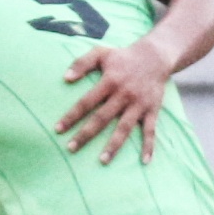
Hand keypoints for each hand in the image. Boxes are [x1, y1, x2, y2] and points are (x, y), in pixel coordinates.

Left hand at [58, 37, 171, 163]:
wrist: (155, 56)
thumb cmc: (123, 57)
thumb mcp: (101, 53)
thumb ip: (81, 63)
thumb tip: (65, 78)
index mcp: (109, 81)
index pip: (86, 102)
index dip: (72, 116)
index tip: (58, 129)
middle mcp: (123, 95)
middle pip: (102, 118)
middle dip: (86, 134)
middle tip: (71, 149)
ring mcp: (139, 104)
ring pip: (125, 128)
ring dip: (114, 145)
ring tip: (103, 161)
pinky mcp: (152, 110)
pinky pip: (151, 130)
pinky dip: (149, 146)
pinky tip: (144, 161)